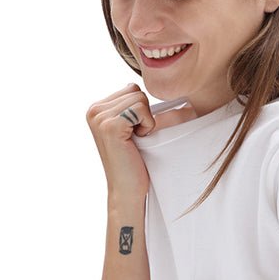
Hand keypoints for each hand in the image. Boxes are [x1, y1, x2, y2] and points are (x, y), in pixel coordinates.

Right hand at [85, 82, 155, 200]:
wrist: (128, 189)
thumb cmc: (135, 161)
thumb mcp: (133, 128)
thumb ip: (137, 106)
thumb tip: (184, 102)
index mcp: (97, 108)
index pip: (131, 89)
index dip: (141, 111)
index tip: (133, 133)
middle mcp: (94, 110)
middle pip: (135, 91)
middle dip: (144, 115)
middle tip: (134, 139)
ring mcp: (99, 117)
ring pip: (140, 99)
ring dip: (145, 121)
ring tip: (134, 141)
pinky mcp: (110, 126)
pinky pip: (141, 109)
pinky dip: (146, 125)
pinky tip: (135, 142)